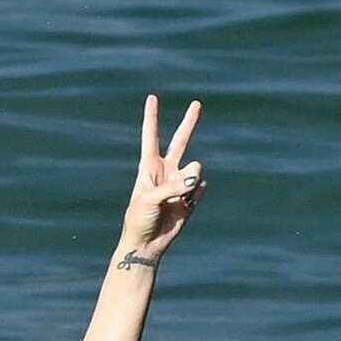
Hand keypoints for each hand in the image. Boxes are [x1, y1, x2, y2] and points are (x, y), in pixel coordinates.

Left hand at [118, 95, 204, 263]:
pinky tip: (186, 206)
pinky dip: (196, 196)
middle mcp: (166, 170)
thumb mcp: (149, 199)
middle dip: (189, 123)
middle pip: (181, 140)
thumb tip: (196, 177)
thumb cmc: (138, 219)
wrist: (146, 243)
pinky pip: (201, 187)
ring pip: (196, 168)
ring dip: (191, 180)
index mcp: (149, 166)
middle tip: (196, 103)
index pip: (151, 136)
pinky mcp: (191, 196)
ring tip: (179, 198)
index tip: (152, 97)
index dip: (152, 117)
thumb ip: (173, 185)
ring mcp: (180, 181)